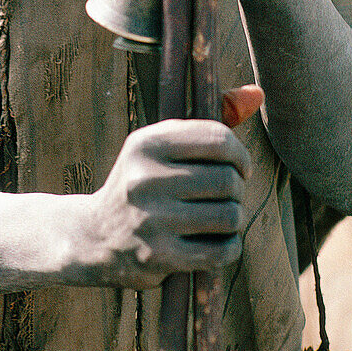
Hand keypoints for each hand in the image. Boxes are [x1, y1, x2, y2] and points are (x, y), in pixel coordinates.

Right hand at [84, 85, 262, 289]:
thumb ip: (211, 124)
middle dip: (236, 189)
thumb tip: (258, 93)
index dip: (239, 155)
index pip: (218, 139)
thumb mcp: (163, 146)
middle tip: (226, 196)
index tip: (239, 167)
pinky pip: (222, 251)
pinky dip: (229, 247)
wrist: (93, 235)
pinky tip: (215, 242)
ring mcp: (151, 219)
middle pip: (227, 180)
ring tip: (219, 218)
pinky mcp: (158, 257)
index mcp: (147, 143)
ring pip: (229, 215)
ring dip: (233, 218)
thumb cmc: (142, 183)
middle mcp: (145, 178)